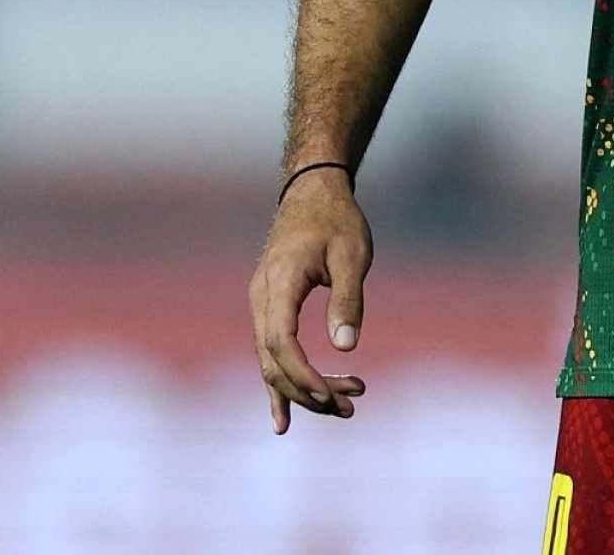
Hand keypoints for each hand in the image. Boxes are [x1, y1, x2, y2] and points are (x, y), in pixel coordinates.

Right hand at [247, 167, 372, 433]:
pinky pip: (269, 355)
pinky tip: (284, 421)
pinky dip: (279, 387)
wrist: (312, 193)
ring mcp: (261, 306)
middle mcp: (261, 300)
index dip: (302, 373)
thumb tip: (346, 347)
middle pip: (274, 360)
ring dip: (303, 390)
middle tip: (351, 406)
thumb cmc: (337, 220)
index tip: (331, 394)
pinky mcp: (269, 310)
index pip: (280, 341)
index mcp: (279, 283)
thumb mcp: (352, 254)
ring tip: (344, 409)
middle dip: (309, 390)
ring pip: (272, 362)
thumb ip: (347, 298)